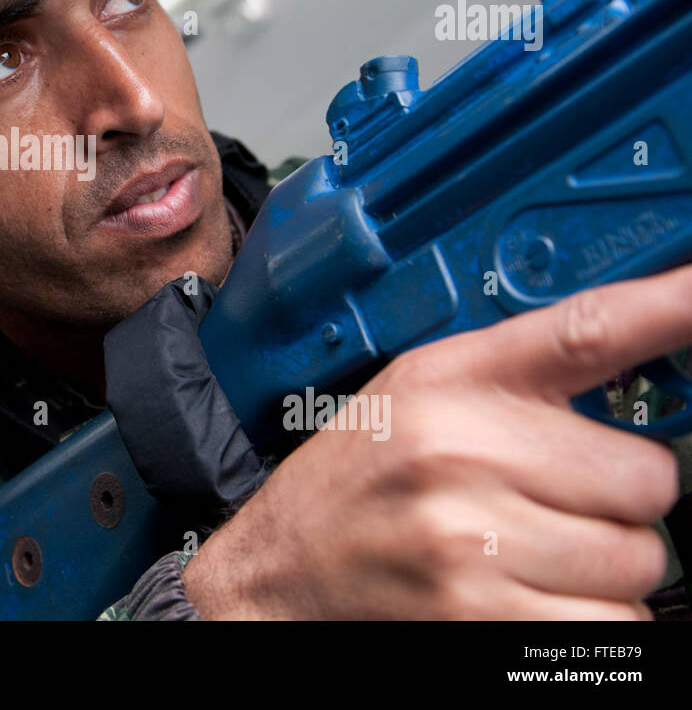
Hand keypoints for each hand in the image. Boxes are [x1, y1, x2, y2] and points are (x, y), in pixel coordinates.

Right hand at [182, 265, 688, 619]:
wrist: (280, 567)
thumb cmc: (355, 477)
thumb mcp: (417, 392)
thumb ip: (518, 375)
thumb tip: (641, 356)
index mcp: (449, 380)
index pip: (587, 329)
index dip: (673, 304)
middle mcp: (462, 450)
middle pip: (647, 480)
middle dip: (618, 502)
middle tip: (554, 502)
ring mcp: (471, 539)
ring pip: (638, 563)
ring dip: (604, 570)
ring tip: (529, 555)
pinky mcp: (481, 618)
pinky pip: (613, 629)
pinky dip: (587, 624)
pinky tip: (526, 598)